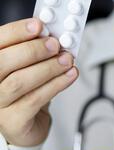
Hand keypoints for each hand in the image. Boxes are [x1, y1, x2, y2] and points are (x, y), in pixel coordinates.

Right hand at [0, 18, 78, 146]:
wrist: (29, 124)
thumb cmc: (28, 90)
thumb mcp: (29, 65)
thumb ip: (37, 49)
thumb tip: (54, 33)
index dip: (16, 31)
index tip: (38, 25)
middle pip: (2, 62)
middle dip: (32, 50)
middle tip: (55, 44)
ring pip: (19, 81)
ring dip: (48, 67)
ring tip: (67, 60)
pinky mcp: (12, 122)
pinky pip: (34, 100)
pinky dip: (55, 84)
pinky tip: (69, 75)